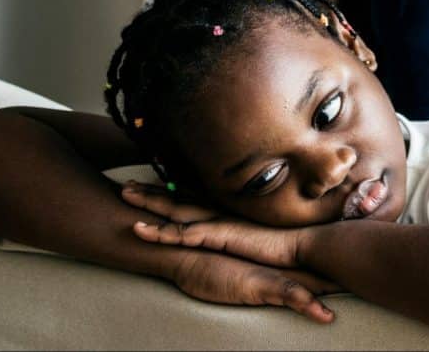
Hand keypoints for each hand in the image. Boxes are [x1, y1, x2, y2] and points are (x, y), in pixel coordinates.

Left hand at [121, 183, 341, 321]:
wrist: (304, 244)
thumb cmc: (288, 241)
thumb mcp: (263, 233)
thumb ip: (251, 229)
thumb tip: (245, 231)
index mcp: (228, 211)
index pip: (195, 198)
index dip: (172, 191)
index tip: (153, 184)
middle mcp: (220, 212)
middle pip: (179, 198)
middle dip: (152, 191)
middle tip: (128, 185)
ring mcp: (217, 222)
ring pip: (175, 210)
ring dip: (149, 203)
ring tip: (124, 195)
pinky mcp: (219, 235)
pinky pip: (182, 234)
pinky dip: (161, 232)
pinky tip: (141, 230)